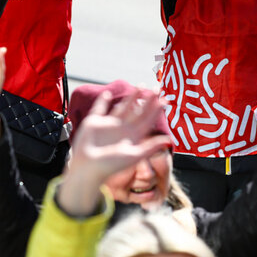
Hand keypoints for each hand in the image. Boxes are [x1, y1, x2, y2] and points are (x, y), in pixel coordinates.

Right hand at [58, 91, 171, 215]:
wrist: (88, 168)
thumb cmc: (111, 165)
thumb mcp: (133, 155)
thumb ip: (150, 148)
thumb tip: (169, 140)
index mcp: (132, 137)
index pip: (147, 120)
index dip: (156, 111)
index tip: (164, 100)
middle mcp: (122, 130)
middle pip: (138, 112)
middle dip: (148, 101)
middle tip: (157, 88)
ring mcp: (109, 125)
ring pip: (123, 108)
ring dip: (131, 98)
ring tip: (140, 87)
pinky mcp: (94, 123)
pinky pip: (99, 109)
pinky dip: (102, 101)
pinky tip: (107, 94)